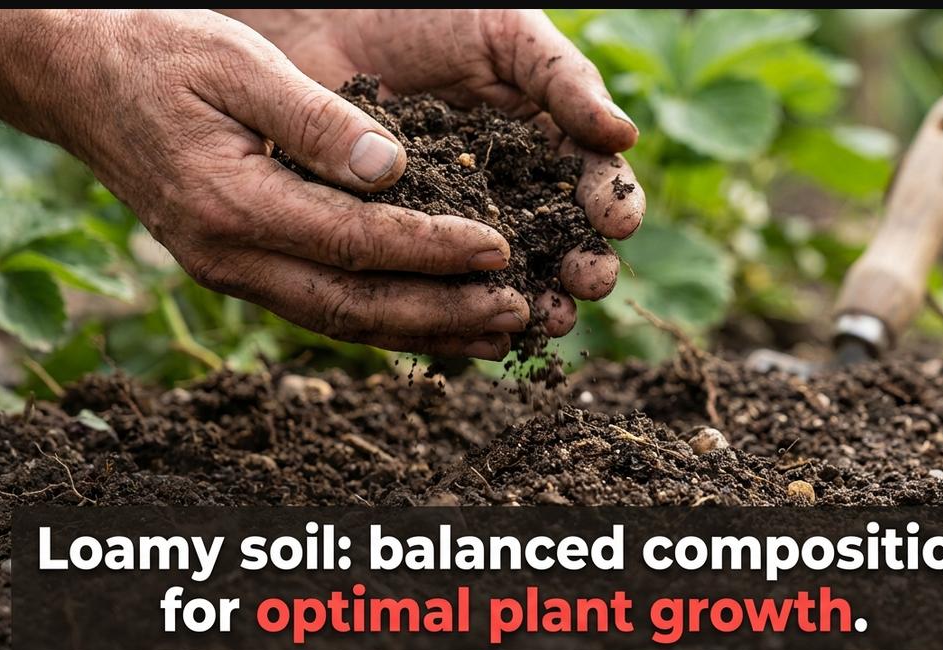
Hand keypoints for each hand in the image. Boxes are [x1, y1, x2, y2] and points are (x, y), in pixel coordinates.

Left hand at [224, 9, 646, 338]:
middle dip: (580, 267)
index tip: (618, 223)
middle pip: (558, 241)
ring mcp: (455, 221)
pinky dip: (458, 309)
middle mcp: (506, 188)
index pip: (591, 181)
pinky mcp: (401, 243)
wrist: (318, 17)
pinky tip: (479, 325)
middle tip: (586, 283)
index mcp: (543, 139)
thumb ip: (563, 80)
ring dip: (531, 301)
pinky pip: (435, 283)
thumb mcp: (505, 33)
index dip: (611, 206)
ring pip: (503, 275)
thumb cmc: (421, 13)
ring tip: (544, 317)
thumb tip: (624, 137)